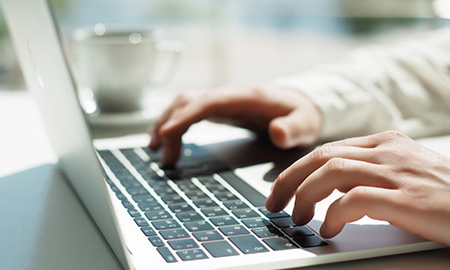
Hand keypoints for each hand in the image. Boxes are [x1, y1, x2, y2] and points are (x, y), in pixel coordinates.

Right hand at [148, 85, 322, 165]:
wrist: (298, 104)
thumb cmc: (301, 114)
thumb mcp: (305, 123)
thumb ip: (293, 128)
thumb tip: (276, 132)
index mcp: (245, 97)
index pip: (207, 102)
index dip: (184, 116)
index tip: (166, 134)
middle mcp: (227, 95)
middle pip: (188, 101)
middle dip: (170, 125)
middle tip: (165, 157)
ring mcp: (220, 101)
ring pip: (182, 104)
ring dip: (165, 124)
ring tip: (154, 150)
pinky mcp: (217, 109)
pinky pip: (187, 112)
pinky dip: (172, 124)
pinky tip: (164, 141)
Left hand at [266, 130, 449, 245]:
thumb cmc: (444, 196)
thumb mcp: (404, 176)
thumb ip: (369, 176)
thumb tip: (332, 192)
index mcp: (386, 143)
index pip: (327, 149)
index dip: (297, 169)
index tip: (281, 188)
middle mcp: (389, 151)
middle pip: (321, 157)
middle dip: (290, 180)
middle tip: (275, 203)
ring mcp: (398, 172)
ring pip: (331, 172)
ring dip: (306, 196)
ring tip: (298, 218)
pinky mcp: (408, 199)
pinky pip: (354, 200)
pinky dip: (333, 214)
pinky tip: (328, 229)